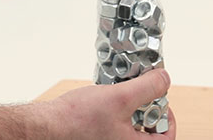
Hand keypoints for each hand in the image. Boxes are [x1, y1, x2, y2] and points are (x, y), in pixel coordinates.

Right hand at [36, 69, 175, 139]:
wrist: (44, 126)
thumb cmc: (75, 121)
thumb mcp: (121, 97)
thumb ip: (148, 87)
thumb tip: (165, 79)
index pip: (165, 139)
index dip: (168, 120)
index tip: (162, 104)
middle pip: (147, 132)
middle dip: (147, 110)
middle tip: (142, 95)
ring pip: (130, 127)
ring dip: (130, 108)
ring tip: (123, 93)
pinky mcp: (95, 137)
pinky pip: (114, 126)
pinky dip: (116, 111)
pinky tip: (108, 97)